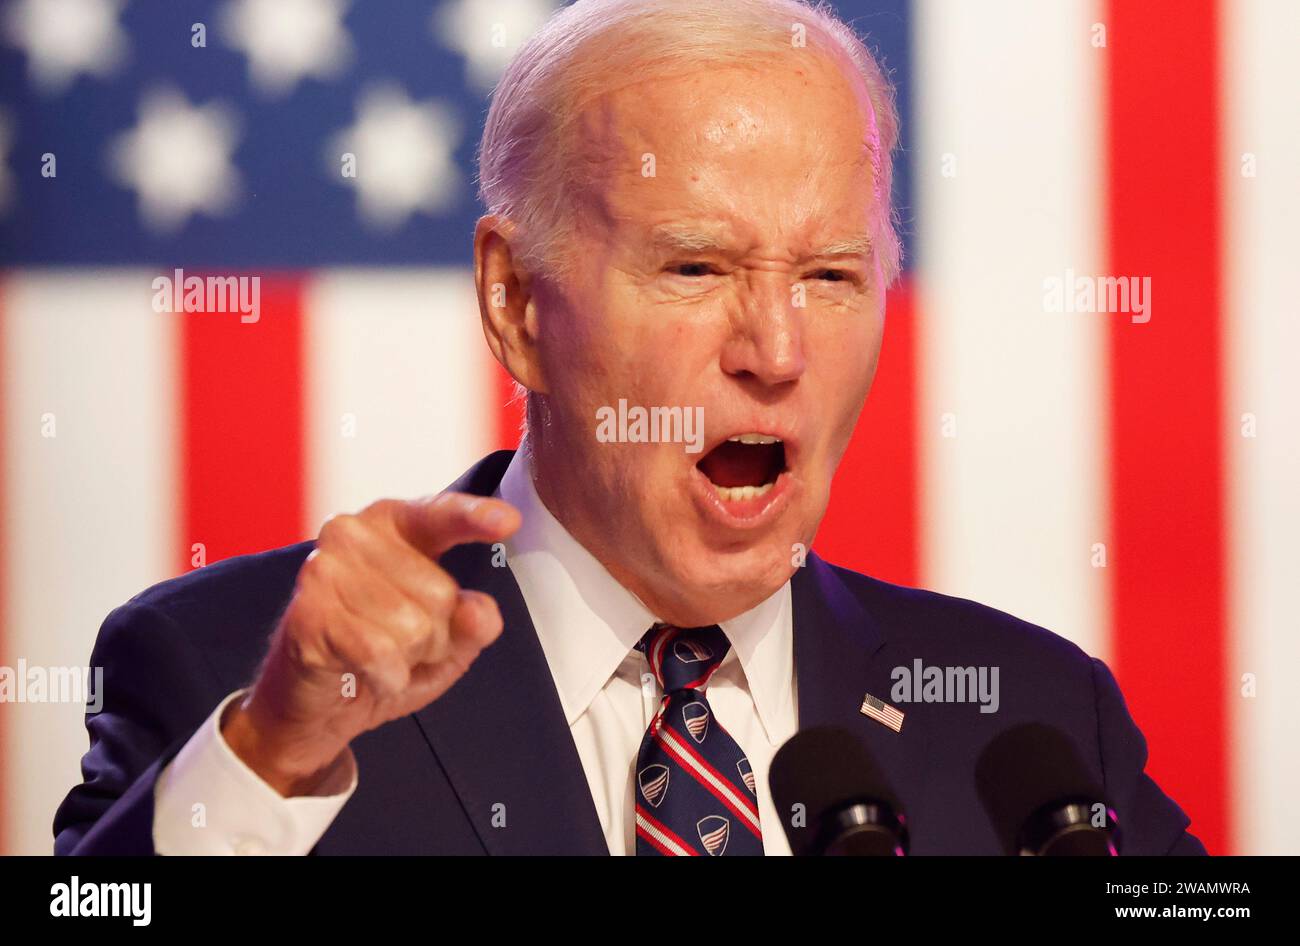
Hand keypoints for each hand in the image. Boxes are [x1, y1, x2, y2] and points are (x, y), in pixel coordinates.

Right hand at [221, 493, 520, 795]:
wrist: (312, 704)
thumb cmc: (380, 655)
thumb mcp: (446, 643)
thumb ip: (474, 624)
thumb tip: (479, 611)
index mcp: (393, 524)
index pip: (441, 515)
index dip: (475, 517)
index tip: (510, 521)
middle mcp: (354, 533)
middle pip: (441, 594)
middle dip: (434, 636)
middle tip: (399, 644)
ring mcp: (324, 568)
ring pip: (413, 627)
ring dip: (407, 659)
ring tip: (378, 657)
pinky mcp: (306, 612)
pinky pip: (379, 651)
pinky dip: (385, 676)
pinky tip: (366, 675)